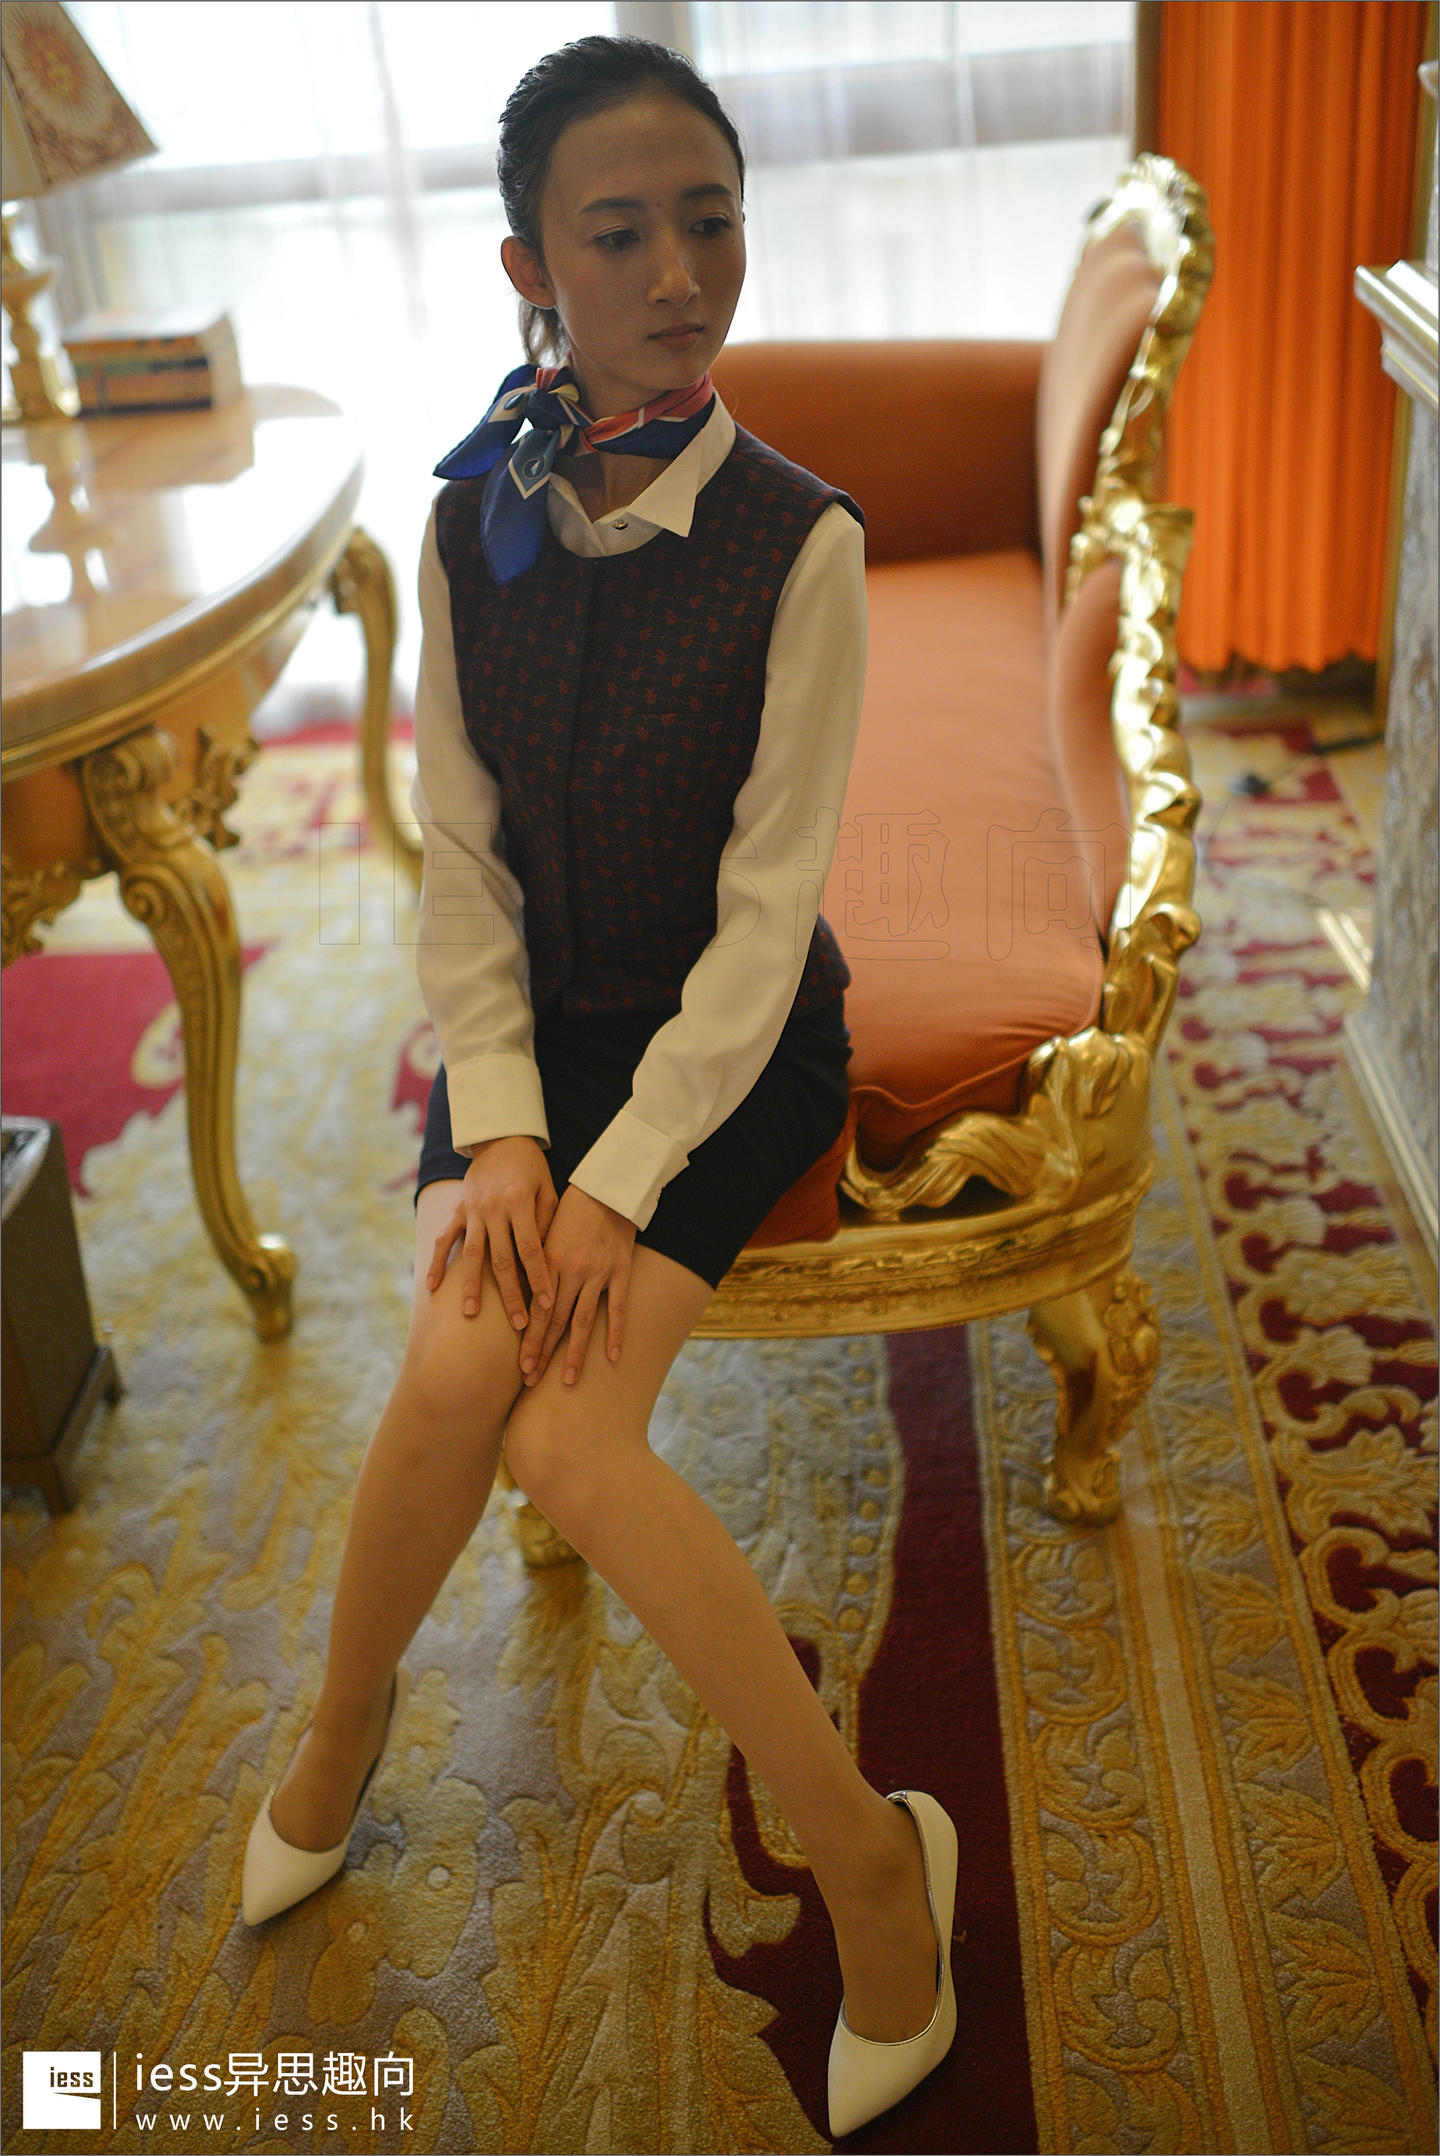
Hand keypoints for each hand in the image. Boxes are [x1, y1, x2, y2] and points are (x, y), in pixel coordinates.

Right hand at [426, 1136, 556, 1330]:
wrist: (500, 1136)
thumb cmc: (531, 1167)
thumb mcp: (547, 1188)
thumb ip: (545, 1222)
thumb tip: (544, 1261)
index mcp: (519, 1203)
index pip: (531, 1250)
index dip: (538, 1279)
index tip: (545, 1306)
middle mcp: (493, 1209)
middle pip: (501, 1259)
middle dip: (510, 1294)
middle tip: (519, 1325)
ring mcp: (471, 1211)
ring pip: (470, 1254)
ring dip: (470, 1286)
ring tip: (471, 1314)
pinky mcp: (457, 1210)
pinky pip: (443, 1239)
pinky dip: (436, 1263)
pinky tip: (431, 1287)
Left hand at [520, 1185, 635, 1387]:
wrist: (606, 1187)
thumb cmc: (571, 1210)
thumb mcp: (544, 1232)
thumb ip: (532, 1264)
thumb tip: (515, 1292)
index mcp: (547, 1262)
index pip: (535, 1310)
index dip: (529, 1340)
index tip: (521, 1366)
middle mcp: (570, 1271)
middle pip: (554, 1321)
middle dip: (542, 1353)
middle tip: (531, 1380)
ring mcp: (596, 1273)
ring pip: (582, 1320)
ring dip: (574, 1352)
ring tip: (569, 1380)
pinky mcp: (619, 1270)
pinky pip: (618, 1308)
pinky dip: (615, 1333)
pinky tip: (613, 1357)